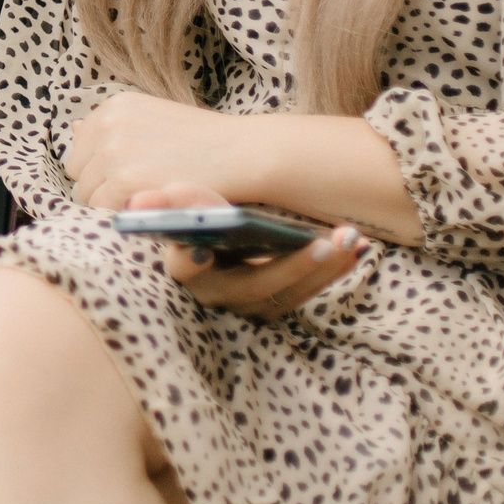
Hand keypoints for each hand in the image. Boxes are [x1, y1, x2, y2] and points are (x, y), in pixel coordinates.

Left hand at [67, 90, 256, 208]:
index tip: (134, 176)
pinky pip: (102, 211)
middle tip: (143, 192)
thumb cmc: (204, 142)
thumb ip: (114, 127)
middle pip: (80, 173)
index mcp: (113, 107)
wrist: (243, 152)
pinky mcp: (123, 179)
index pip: (82, 149)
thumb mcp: (154, 120)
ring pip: (88, 195)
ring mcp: (112, 151)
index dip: (104, 170)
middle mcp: (107, 124)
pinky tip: (152, 208)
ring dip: (112, 203)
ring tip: (149, 199)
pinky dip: (123, 216)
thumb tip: (73, 128)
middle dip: (104, 186)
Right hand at [130, 182, 365, 319]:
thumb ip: (173, 202)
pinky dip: (334, 269)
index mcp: (186, 269)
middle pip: (255, 287)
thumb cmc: (200, 217)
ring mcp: (250, 303)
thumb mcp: (186, 205)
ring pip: (290, 294)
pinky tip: (360, 246)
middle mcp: (218, 294)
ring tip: (350, 238)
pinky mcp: (277, 301)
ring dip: (324, 269)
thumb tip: (144, 201)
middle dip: (293, 266)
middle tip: (324, 244)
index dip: (190, 264)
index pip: (183, 270)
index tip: (200, 251)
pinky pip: (308, 291)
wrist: (224, 233)